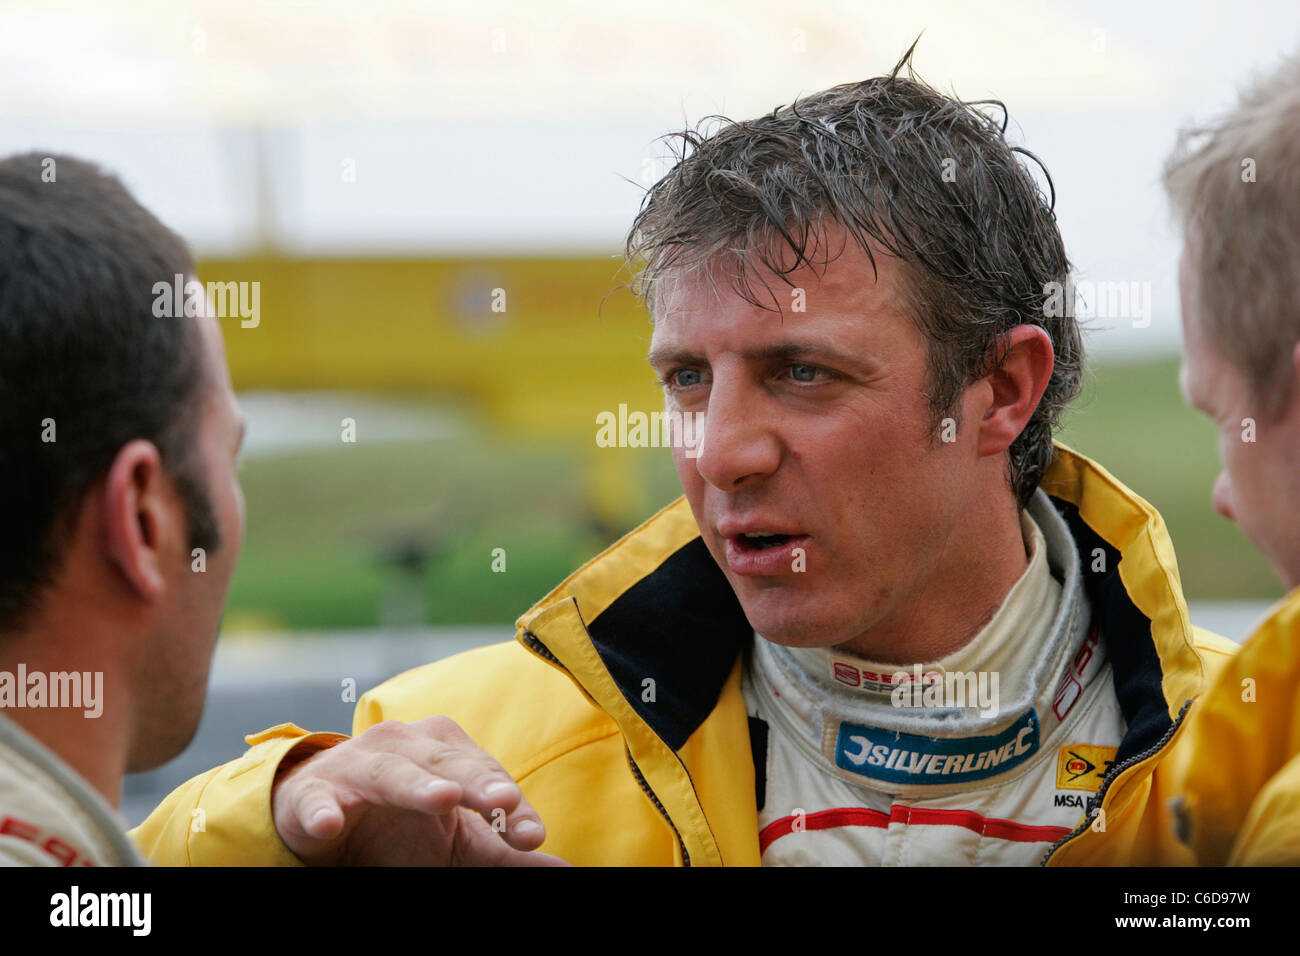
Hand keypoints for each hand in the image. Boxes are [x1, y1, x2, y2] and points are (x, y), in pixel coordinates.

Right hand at [271, 716, 568, 865]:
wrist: (318, 813)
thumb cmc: (400, 824)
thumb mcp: (457, 843)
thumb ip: (505, 851)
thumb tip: (565, 867)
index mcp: (445, 749)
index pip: (486, 774)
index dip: (509, 802)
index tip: (532, 836)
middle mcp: (404, 745)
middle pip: (447, 762)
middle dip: (476, 780)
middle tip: (502, 800)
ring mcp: (357, 765)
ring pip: (390, 771)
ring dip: (415, 783)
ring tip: (441, 798)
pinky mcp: (313, 793)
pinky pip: (318, 801)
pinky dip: (323, 810)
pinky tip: (332, 822)